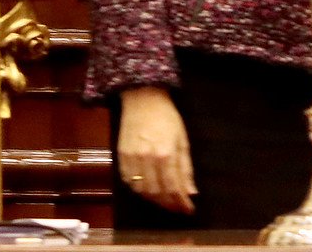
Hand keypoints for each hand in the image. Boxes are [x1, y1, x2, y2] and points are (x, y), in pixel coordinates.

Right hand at [117, 86, 196, 214]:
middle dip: (169, 204)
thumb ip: (186, 168)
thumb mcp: (182, 140)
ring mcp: (132, 159)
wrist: (143, 100)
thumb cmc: (167, 118)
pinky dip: (139, 190)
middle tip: (178, 208)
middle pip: (157, 193)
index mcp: (166, 154)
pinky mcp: (121, 157)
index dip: (182, 202)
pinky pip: (128, 182)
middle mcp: (147, 159)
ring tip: (165, 201)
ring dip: (155, 200)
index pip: (174, 187)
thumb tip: (191, 192)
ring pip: (142, 191)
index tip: (189, 210)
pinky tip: (149, 190)